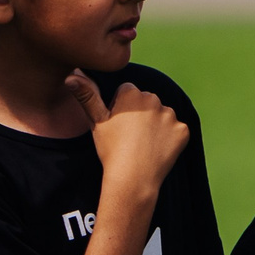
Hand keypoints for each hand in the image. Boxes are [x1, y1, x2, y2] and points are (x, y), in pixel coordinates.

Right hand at [72, 72, 187, 198]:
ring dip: (156, 125)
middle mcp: (153, 99)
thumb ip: (87, 96)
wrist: (132, 178)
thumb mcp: (96, 122)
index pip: (127, 91)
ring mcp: (170, 115)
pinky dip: (170, 138)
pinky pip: (177, 130)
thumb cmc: (111, 150)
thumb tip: (71, 77)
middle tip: (130, 136)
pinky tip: (157, 149)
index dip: (121, 108)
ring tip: (143, 144)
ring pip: (162, 115)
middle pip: (147, 102)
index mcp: (131, 93)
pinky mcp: (183, 130)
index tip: (118, 124)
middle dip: (140, 113)